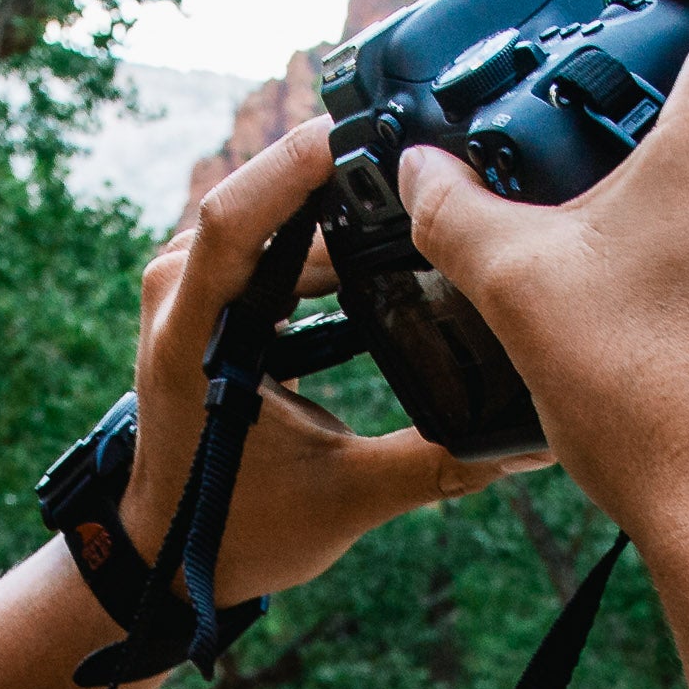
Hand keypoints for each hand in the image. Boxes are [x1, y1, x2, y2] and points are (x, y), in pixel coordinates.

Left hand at [122, 118, 543, 605]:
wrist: (167, 554)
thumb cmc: (235, 530)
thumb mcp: (343, 500)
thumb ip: (434, 465)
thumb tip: (522, 445)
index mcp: (190, 340)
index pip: (231, 224)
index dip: (289, 170)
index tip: (352, 134)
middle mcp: (178, 299)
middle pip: (261, 205)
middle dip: (340, 187)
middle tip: (426, 180)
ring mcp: (188, 292)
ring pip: (268, 221)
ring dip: (335, 217)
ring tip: (413, 214)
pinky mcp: (208, 297)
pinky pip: (265, 244)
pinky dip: (319, 243)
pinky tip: (376, 247)